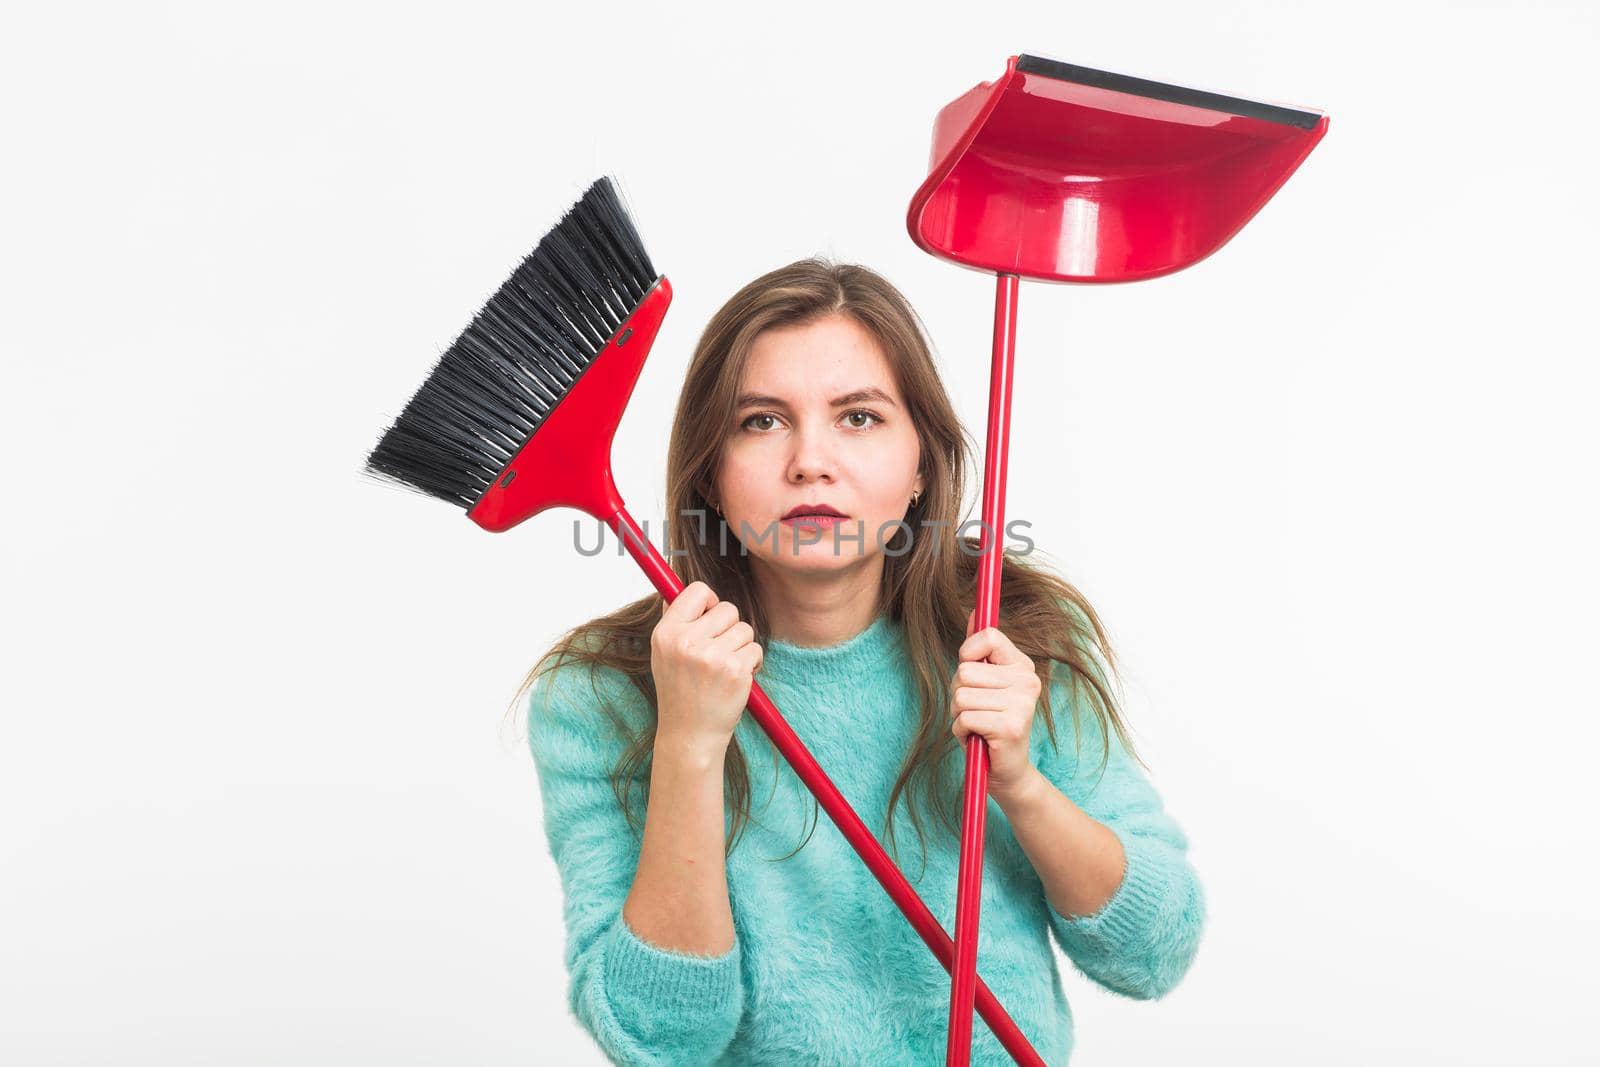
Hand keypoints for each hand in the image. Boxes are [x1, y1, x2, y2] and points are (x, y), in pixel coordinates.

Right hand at [650, 581, 762, 757]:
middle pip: (728, 608)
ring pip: (745, 629)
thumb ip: (676, 621)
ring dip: (742, 647)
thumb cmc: (680, 692)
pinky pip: (756, 650)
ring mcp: (712, 656)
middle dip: (730, 628)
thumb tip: (693, 592)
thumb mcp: (664, 654)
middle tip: (719, 652)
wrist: (690, 735)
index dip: (710, 602)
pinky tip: (736, 680)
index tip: (710, 618)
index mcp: (666, 633)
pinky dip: (752, 664)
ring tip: (725, 669)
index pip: (697, 591)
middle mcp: (686, 642)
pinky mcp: (735, 670)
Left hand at [950, 610, 1043, 804]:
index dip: (967, 652)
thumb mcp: (985, 683)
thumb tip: (975, 613)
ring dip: (959, 715)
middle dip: (959, 693)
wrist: (1008, 771)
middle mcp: (1028, 682)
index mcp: (1022, 667)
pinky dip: (961, 731)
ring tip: (977, 726)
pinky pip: (964, 718)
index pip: (988, 637)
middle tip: (977, 711)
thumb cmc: (990, 724)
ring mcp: (1022, 704)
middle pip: (965, 670)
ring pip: (961, 695)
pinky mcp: (1011, 727)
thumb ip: (980, 650)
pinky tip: (978, 739)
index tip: (971, 671)